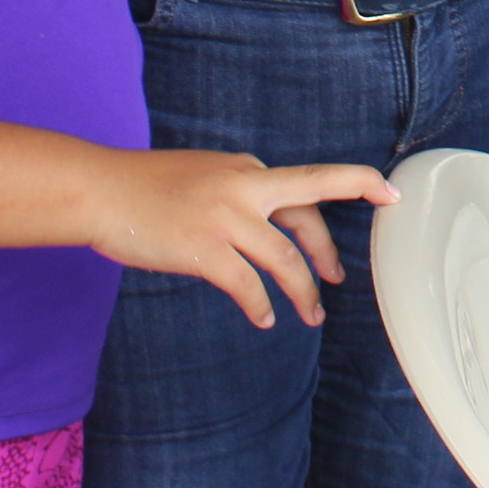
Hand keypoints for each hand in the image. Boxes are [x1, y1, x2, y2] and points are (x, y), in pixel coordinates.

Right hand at [84, 152, 397, 329]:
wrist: (101, 191)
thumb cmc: (147, 187)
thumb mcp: (206, 175)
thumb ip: (241, 193)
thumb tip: (269, 223)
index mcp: (248, 170)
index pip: (312, 182)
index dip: (357, 185)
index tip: (388, 195)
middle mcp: (244, 188)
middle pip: (307, 219)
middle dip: (328, 256)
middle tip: (335, 282)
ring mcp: (225, 218)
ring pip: (284, 260)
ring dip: (301, 293)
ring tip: (308, 316)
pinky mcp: (203, 249)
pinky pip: (247, 285)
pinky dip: (260, 305)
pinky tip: (262, 317)